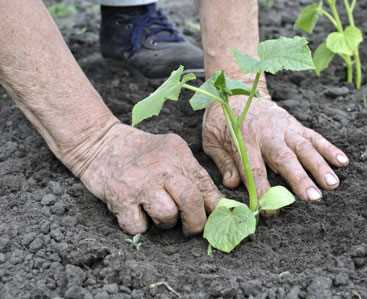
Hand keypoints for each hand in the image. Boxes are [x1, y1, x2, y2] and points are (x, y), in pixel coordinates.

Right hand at [80, 124, 220, 234]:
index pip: (205, 185)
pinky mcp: (120, 198)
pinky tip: (136, 213)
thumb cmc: (141, 153)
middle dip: (195, 222)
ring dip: (165, 222)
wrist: (100, 143)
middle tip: (191, 227)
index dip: (214, 207)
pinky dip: (139, 226)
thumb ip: (192, 174)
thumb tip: (217, 205)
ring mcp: (141, 183)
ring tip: (157, 212)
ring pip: (167, 216)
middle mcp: (162, 168)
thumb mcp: (171, 152)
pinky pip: (139, 227)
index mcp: (178, 155)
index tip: (215, 219)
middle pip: (191, 201)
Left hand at [202, 96, 348, 201]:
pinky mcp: (295, 125)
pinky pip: (314, 136)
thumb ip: (223, 162)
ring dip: (319, 166)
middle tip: (313, 198)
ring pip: (304, 148)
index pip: (254, 169)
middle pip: (285, 159)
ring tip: (333, 184)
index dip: (262, 190)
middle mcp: (268, 134)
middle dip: (300, 179)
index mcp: (244, 139)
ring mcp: (284, 128)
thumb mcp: (212, 140)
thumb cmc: (222, 119)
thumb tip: (233, 185)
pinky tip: (343, 162)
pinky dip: (329, 148)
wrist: (236, 89)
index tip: (269, 210)